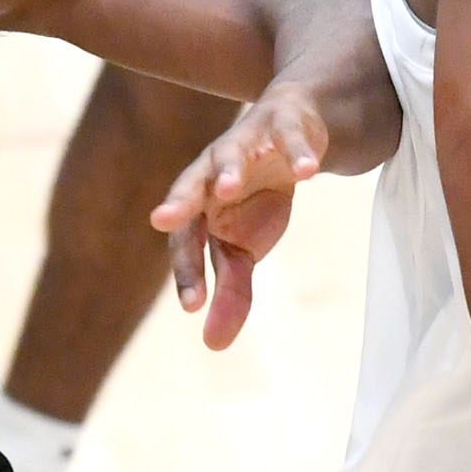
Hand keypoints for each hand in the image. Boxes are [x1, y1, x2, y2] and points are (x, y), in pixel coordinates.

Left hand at [149, 88, 328, 349]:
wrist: (293, 132)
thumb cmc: (256, 197)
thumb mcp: (245, 247)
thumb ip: (231, 292)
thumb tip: (213, 345)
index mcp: (198, 207)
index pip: (185, 240)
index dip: (187, 271)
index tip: (192, 306)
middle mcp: (211, 173)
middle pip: (188, 186)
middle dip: (177, 202)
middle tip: (162, 220)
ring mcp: (245, 145)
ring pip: (229, 155)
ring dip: (227, 170)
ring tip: (227, 187)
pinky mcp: (281, 125)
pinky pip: (288, 139)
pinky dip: (298, 153)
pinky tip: (309, 172)